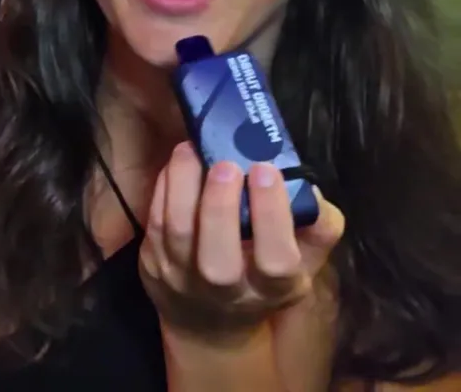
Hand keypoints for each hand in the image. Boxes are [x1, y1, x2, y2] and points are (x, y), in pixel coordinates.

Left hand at [138, 143, 344, 344]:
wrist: (211, 320)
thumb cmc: (264, 276)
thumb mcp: (304, 260)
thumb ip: (318, 227)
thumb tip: (311, 191)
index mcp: (272, 289)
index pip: (276, 261)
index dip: (272, 217)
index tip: (266, 171)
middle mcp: (226, 291)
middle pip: (219, 261)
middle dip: (220, 208)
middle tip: (226, 165)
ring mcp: (183, 280)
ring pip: (178, 234)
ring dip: (183, 187)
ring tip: (192, 150)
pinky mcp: (153, 264)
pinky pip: (154, 223)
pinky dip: (163, 189)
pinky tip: (177, 164)